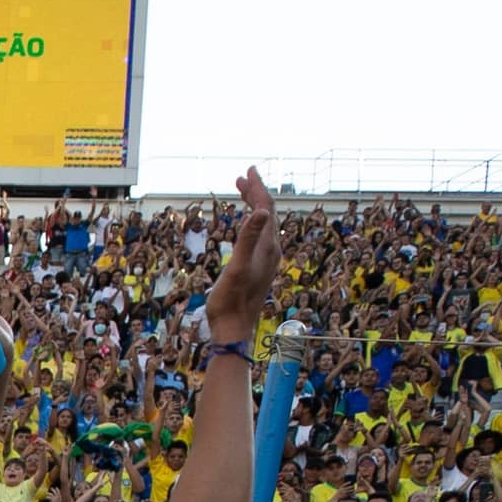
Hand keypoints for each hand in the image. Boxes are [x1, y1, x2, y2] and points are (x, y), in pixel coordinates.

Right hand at [204, 169, 280, 343]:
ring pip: (264, 224)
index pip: (265, 208)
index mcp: (267, 246)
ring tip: (242, 194)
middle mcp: (271, 250)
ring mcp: (266, 259)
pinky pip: (260, 236)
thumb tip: (260, 210)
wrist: (234, 329)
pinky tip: (247, 225)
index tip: (248, 171)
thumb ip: (248, 238)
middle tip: (242, 177)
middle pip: (267, 213)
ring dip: (254, 206)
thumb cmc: (231, 301)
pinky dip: (253, 222)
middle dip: (256, 193)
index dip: (257, 188)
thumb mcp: (236, 267)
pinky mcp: (260, 267)